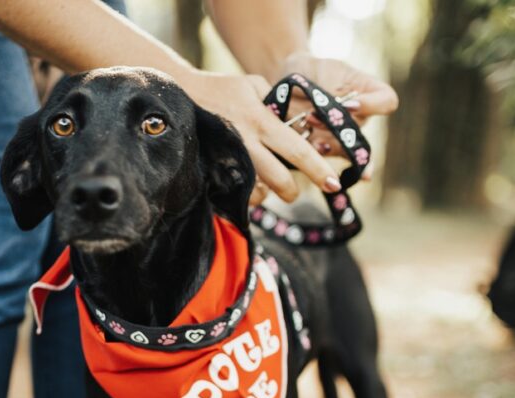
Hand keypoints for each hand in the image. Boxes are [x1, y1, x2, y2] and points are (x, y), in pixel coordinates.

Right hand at [184, 70, 342, 204]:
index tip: (335, 184)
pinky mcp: (214, 170)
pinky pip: (236, 193)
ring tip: (267, 187)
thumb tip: (298, 123)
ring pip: (257, 191)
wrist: (179, 95)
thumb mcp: (253, 85)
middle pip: (279, 179)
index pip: (298, 150)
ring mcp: (229, 160)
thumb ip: (276, 104)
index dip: (318, 169)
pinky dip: (246, 193)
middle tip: (293, 193)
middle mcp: (247, 144)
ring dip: (266, 194)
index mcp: (262, 122)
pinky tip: (247, 185)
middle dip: (291, 192)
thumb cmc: (221, 89)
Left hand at [276, 52, 397, 164]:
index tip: (350, 104)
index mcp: (368, 92)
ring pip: (344, 147)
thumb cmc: (312, 71)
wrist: (287, 83)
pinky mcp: (325, 147)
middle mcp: (360, 117)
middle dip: (337, 126)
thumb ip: (338, 90)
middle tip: (314, 114)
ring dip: (325, 138)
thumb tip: (348, 109)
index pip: (387, 102)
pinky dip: (318, 154)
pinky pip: (328, 157)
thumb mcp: (326, 71)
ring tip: (306, 121)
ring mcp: (343, 135)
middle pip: (360, 130)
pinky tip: (311, 146)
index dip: (372, 106)